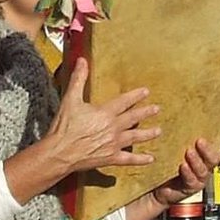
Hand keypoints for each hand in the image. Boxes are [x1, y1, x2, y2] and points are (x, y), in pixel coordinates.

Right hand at [42, 58, 161, 175]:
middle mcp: (113, 128)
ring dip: (148, 134)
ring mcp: (114, 144)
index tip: (146, 92)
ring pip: (135, 137)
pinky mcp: (110, 158)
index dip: (136, 96)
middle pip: (133, 118)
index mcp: (105, 113)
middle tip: (156, 109)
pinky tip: (150, 159)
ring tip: (158, 131)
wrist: (60, 152)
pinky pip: (129, 159)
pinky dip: (140, 159)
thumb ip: (78, 79)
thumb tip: (82, 60)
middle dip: (146, 112)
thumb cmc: (64, 127)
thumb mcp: (70, 99)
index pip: (124, 101)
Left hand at [150, 137, 219, 207]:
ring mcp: (199, 179)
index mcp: (207, 156)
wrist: (157, 186)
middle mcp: (206, 167)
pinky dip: (188, 173)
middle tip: (200, 141)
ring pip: (203, 170)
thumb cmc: (170, 163)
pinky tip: (182, 166)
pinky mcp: (190, 188)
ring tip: (189, 152)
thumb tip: (175, 122)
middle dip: (208, 150)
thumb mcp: (177, 148)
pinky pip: (192, 181)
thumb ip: (181, 137)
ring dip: (196, 161)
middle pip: (214, 160)